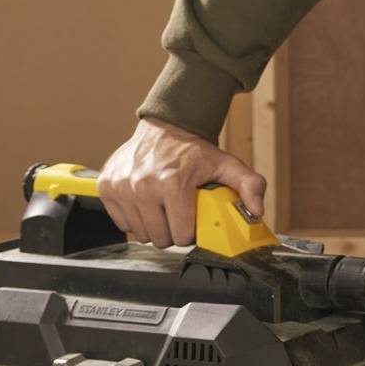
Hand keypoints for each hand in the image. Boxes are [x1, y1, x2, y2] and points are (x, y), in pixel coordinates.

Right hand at [98, 117, 266, 248]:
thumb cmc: (195, 152)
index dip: (190, 232)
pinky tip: (146, 203)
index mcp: (173, 183)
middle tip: (178, 215)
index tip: (192, 221)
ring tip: (163, 208)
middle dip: (171, 231)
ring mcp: (122, 186)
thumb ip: (249, 186)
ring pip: (139, 234)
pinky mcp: (107, 186)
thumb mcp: (228, 166)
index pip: (181, 235)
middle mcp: (143, 186)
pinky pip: (121, 222)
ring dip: (153, 226)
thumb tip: (257, 210)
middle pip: (159, 238)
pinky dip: (134, 217)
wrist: (166, 128)